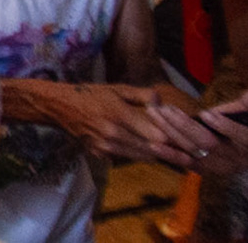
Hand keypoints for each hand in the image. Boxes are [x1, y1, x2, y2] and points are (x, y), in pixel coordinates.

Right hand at [36, 81, 213, 164]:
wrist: (60, 107)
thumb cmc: (90, 94)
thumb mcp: (116, 88)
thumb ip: (142, 95)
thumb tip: (162, 103)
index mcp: (120, 114)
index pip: (156, 134)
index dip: (173, 139)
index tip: (188, 141)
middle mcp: (114, 133)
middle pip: (152, 150)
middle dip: (170, 152)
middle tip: (188, 154)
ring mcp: (106, 146)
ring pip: (141, 157)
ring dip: (156, 155)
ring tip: (172, 155)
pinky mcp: (100, 154)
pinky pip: (126, 158)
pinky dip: (137, 155)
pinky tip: (145, 151)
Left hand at [142, 90, 247, 174]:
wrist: (238, 150)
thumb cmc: (242, 125)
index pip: (245, 138)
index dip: (226, 126)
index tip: (205, 113)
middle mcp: (237, 160)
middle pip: (210, 143)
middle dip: (186, 125)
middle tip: (166, 109)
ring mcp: (219, 167)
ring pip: (194, 150)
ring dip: (172, 133)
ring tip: (154, 114)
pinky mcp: (204, 170)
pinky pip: (186, 163)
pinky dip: (170, 155)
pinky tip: (153, 145)